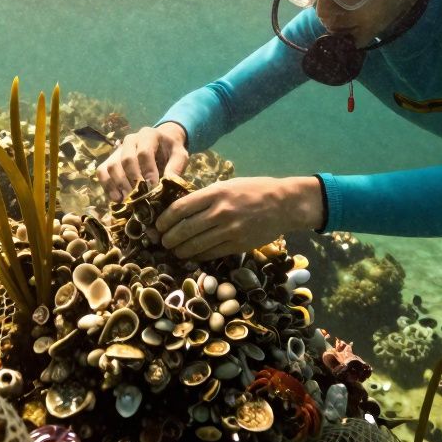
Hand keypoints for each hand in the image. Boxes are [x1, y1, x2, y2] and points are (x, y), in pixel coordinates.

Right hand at [98, 123, 189, 201]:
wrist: (161, 145)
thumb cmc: (171, 151)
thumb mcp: (180, 155)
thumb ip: (176, 167)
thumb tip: (169, 182)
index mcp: (148, 135)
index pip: (144, 152)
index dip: (148, 171)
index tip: (153, 187)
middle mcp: (130, 139)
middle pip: (126, 160)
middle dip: (134, 180)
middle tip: (141, 197)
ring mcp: (118, 150)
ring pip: (112, 166)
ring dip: (120, 185)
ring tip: (130, 200)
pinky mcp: (110, 160)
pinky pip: (102, 172)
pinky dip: (107, 186)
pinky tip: (117, 199)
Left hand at [154, 176, 323, 260]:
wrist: (283, 204)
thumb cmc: (253, 191)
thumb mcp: (227, 185)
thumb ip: (205, 196)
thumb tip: (181, 209)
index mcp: (215, 193)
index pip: (180, 208)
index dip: (164, 220)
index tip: (158, 225)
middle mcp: (220, 212)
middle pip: (184, 229)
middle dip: (169, 239)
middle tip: (163, 242)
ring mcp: (229, 230)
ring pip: (195, 245)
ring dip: (181, 250)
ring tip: (175, 251)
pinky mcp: (238, 245)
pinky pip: (211, 253)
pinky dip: (198, 256)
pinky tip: (193, 255)